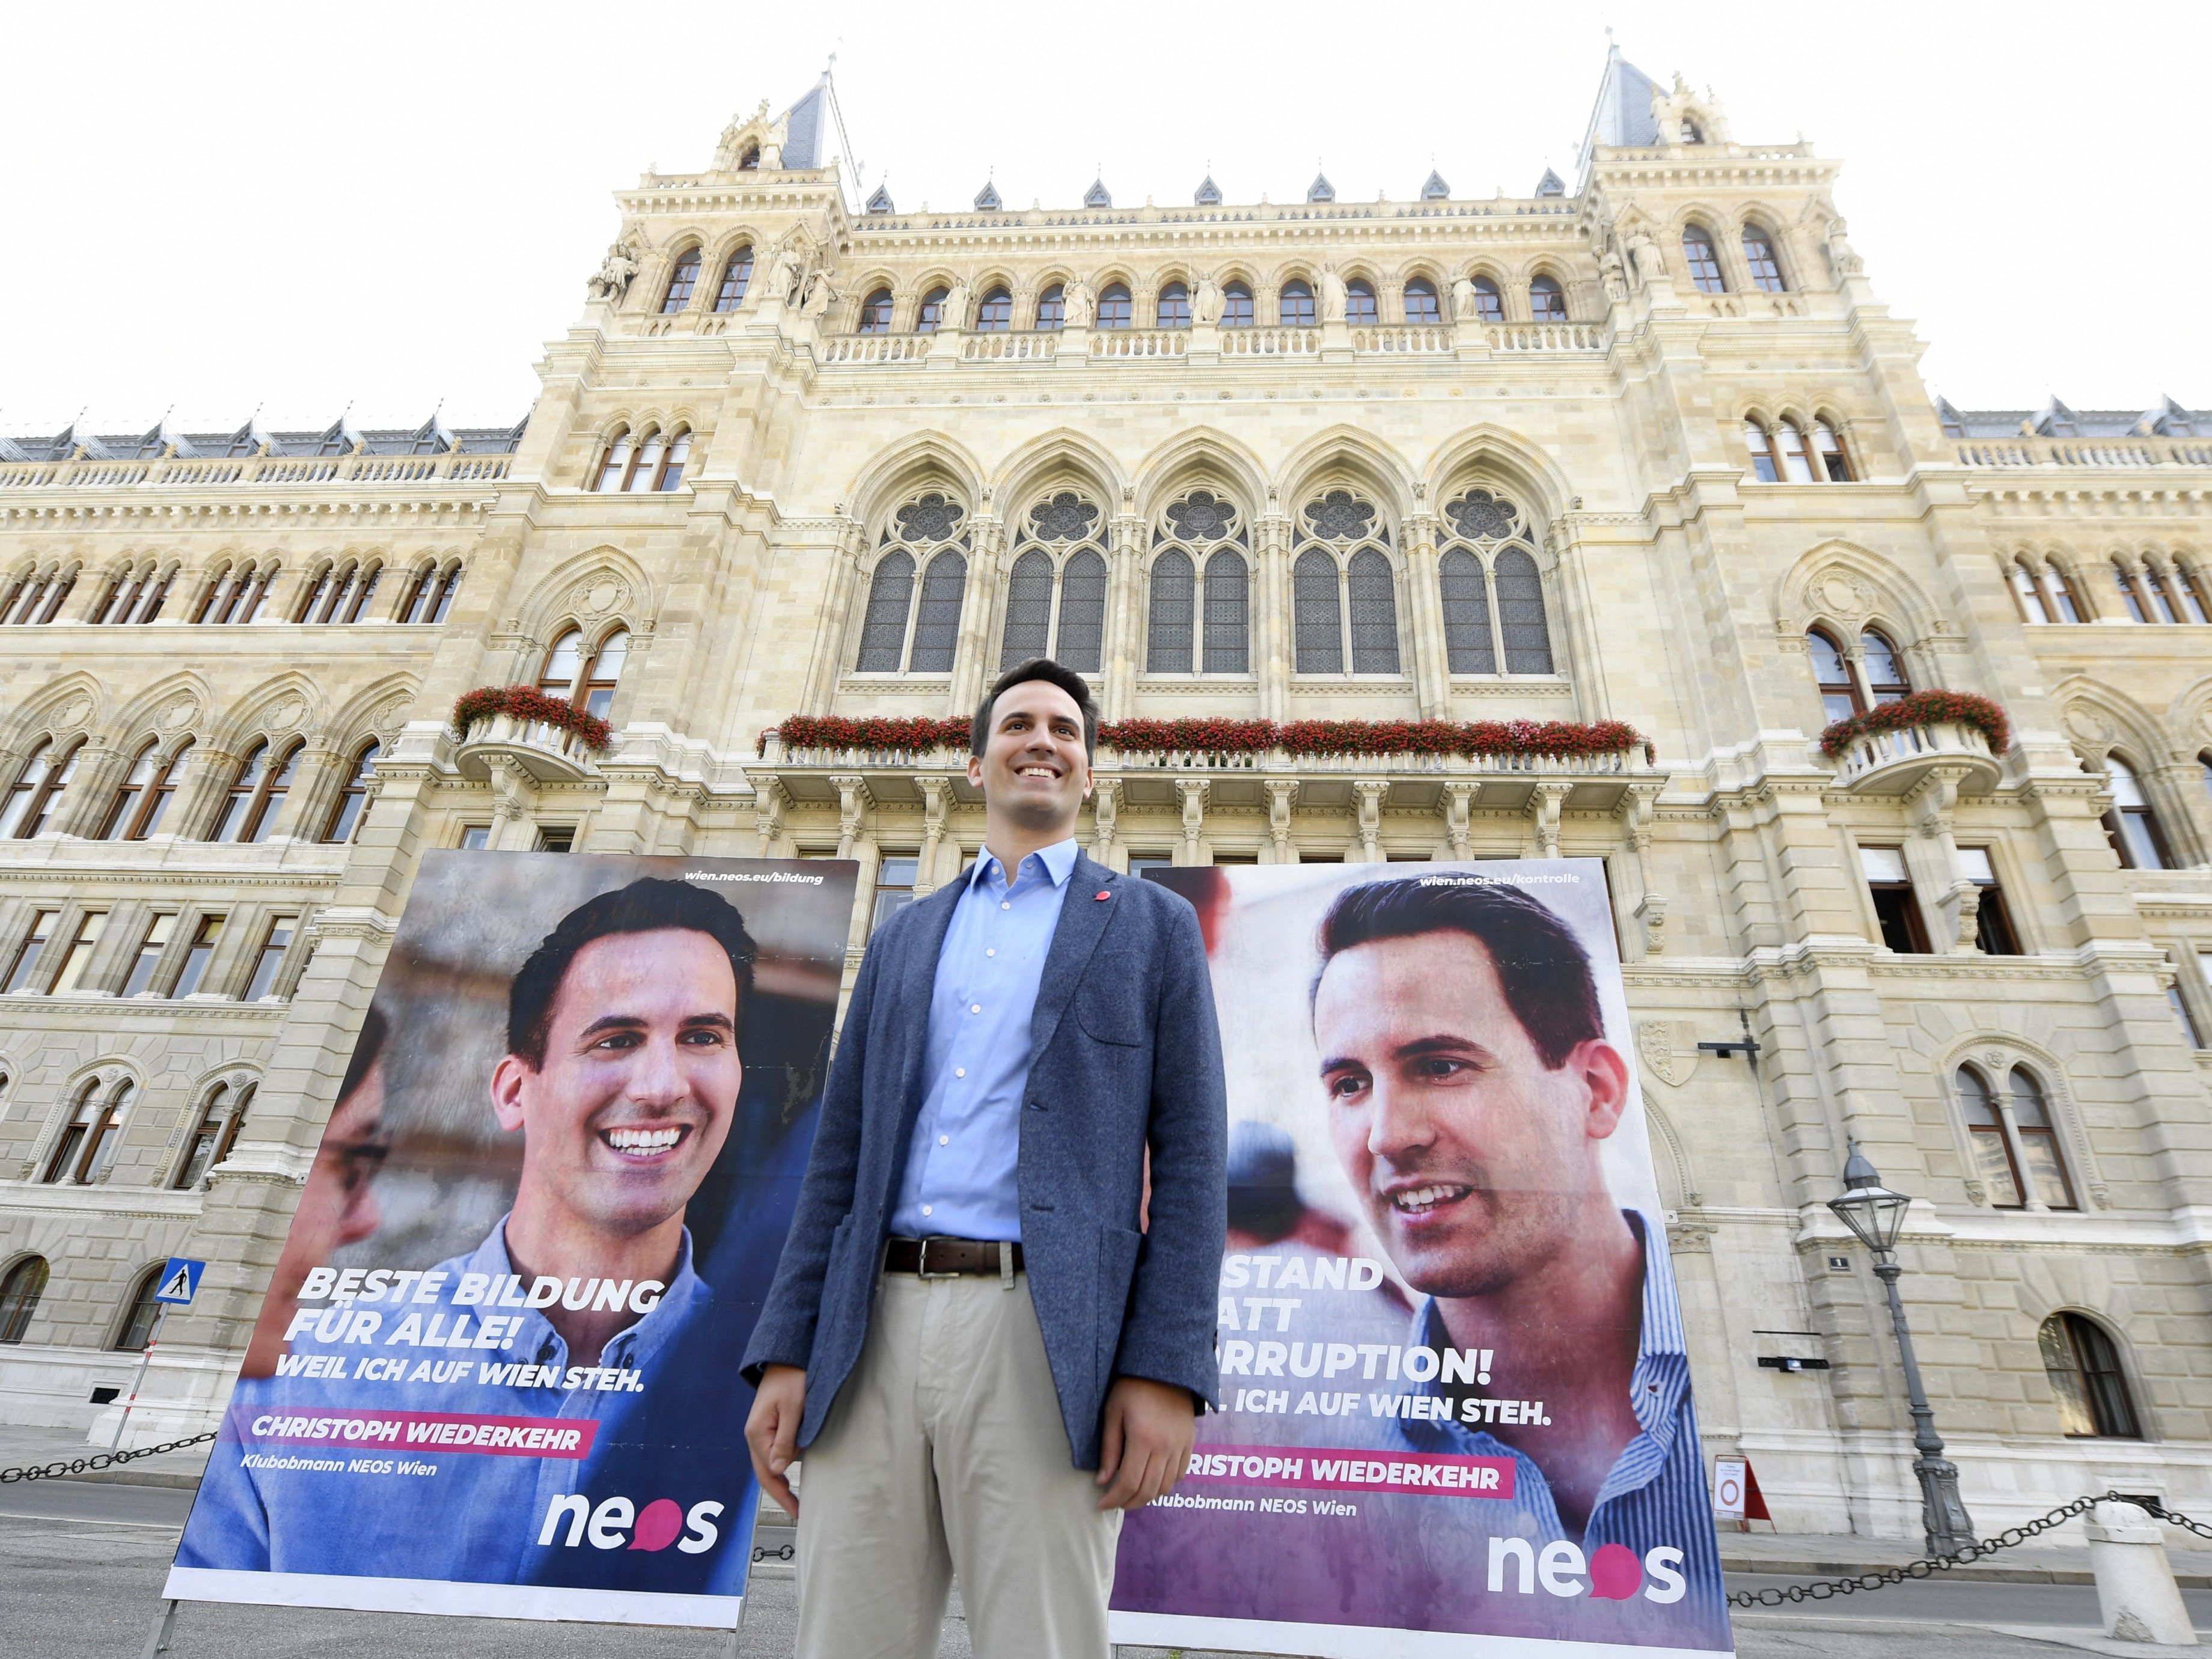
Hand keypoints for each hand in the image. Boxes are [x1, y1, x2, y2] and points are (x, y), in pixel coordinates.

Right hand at [745, 1364, 805, 1518]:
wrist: (786, 1356)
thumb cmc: (791, 1378)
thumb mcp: (792, 1408)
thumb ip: (785, 1439)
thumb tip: (778, 1470)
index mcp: (756, 1433)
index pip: (767, 1473)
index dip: (782, 1494)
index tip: (797, 1511)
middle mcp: (754, 1435)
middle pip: (765, 1472)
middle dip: (780, 1493)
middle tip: (798, 1511)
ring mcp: (761, 1430)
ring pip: (770, 1462)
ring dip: (782, 1479)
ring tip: (798, 1496)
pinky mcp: (769, 1425)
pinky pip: (774, 1450)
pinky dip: (783, 1464)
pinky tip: (793, 1472)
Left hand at [1094, 1376, 1195, 1510]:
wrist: (1165, 1368)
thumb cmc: (1132, 1387)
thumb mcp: (1113, 1413)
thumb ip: (1109, 1449)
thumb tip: (1103, 1481)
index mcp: (1143, 1439)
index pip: (1129, 1483)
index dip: (1114, 1499)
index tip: (1102, 1504)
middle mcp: (1165, 1447)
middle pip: (1148, 1490)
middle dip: (1129, 1503)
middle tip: (1115, 1503)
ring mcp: (1180, 1446)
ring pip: (1165, 1487)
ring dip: (1147, 1497)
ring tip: (1131, 1495)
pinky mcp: (1190, 1442)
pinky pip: (1180, 1474)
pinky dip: (1165, 1485)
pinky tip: (1151, 1481)